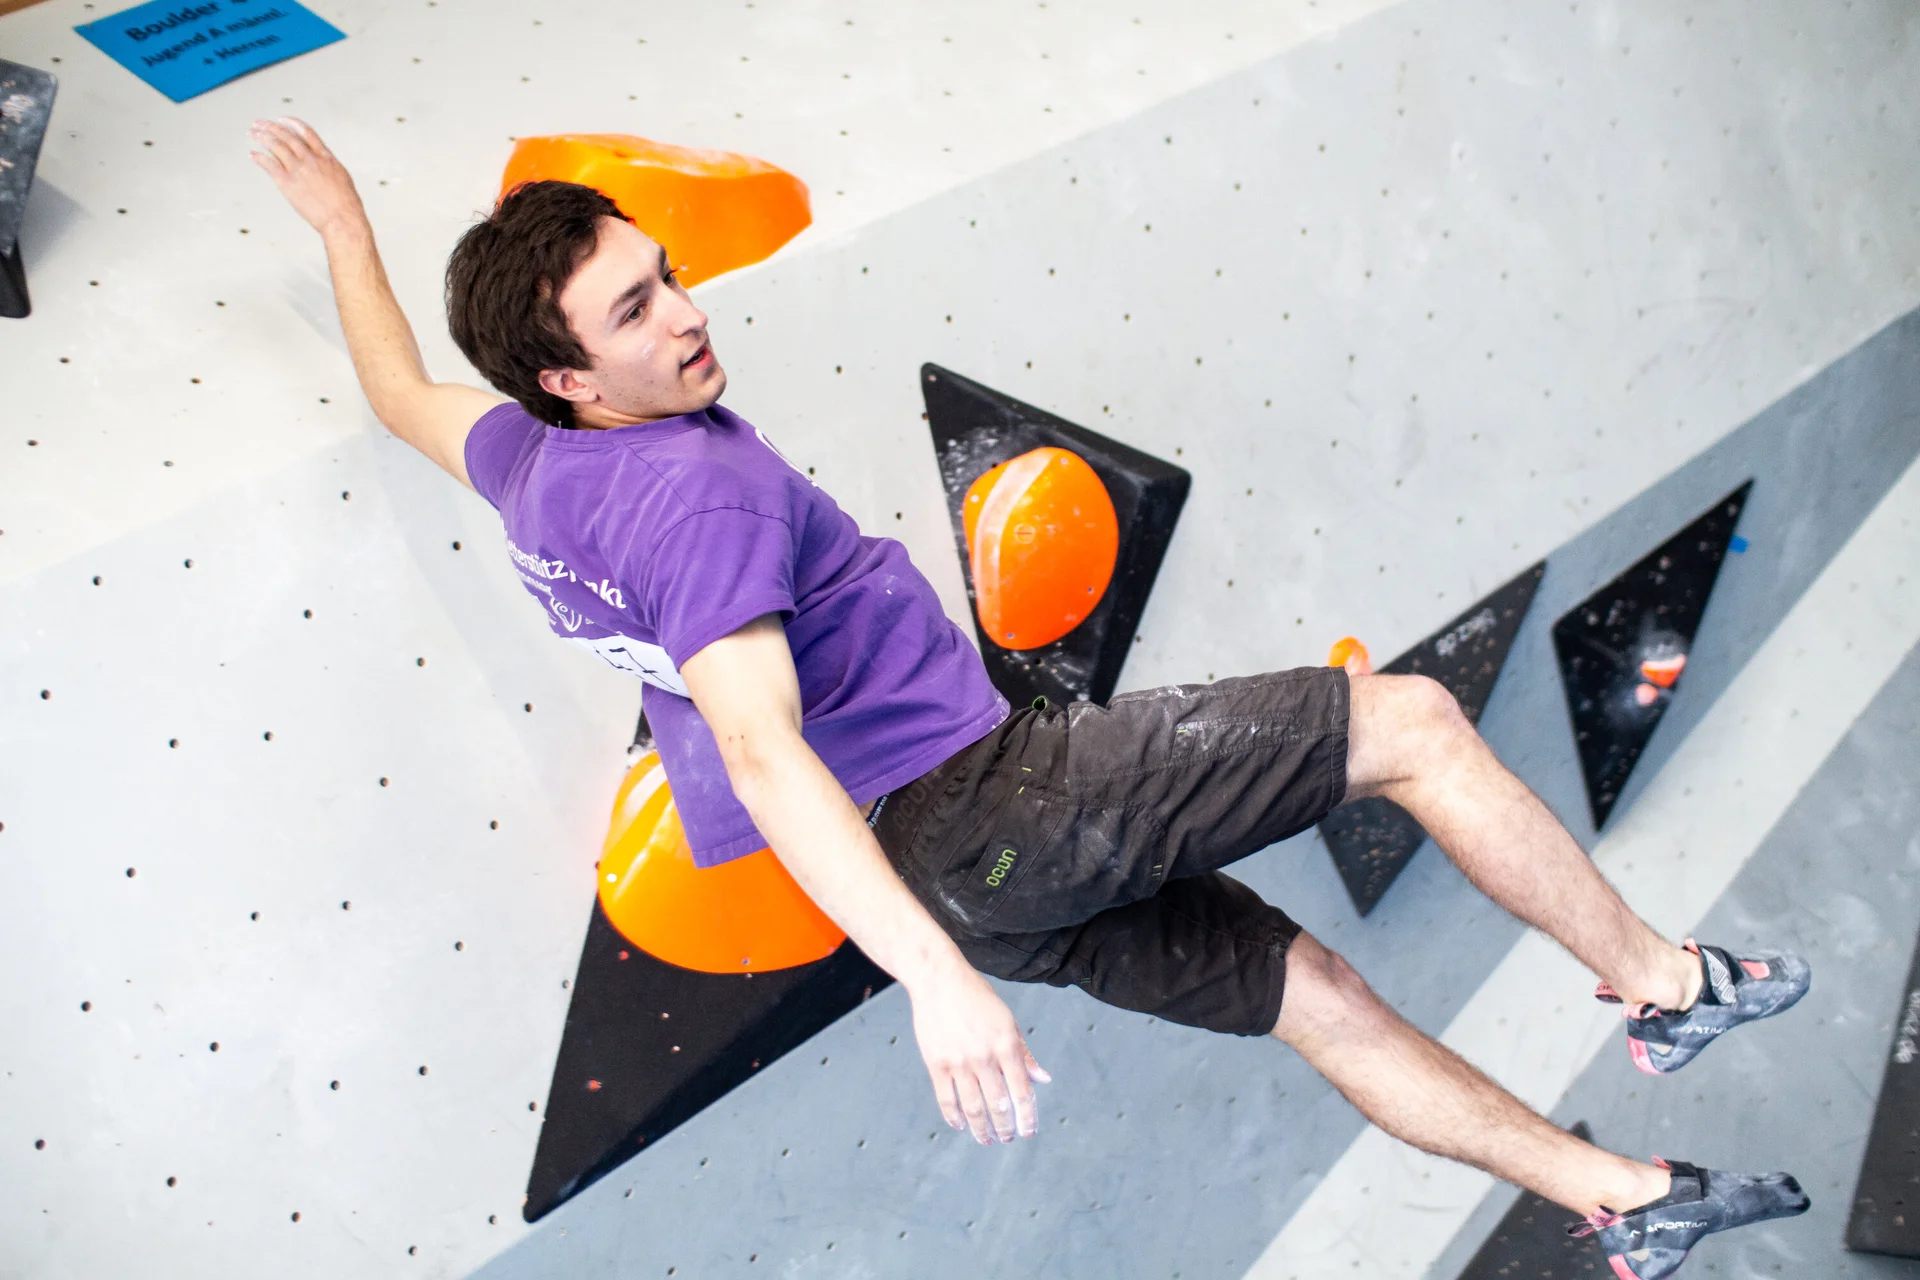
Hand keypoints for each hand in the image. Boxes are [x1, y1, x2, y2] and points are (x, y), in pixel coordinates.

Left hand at [248, 117, 367, 241]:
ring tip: (253, 133)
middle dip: (270, 127)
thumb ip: (328, 166)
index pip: (306, 132)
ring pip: (275, 145)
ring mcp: (298, 170)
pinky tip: (253, 154)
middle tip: (260, 124)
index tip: (281, 120)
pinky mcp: (287, 183)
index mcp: (325, 157)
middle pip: (286, 135)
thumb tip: (324, 163)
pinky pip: (269, 164)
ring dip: (261, 137)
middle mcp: (310, 159)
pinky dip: (259, 157)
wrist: (342, 219)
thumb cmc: (346, 204)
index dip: (291, 123)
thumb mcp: (342, 177)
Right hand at [909, 961, 1050, 1144]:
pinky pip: (947, 1099)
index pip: (1022, 1091)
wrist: (939, 979)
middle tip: (1008, 1138)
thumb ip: (1024, 1053)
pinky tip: (961, 1125)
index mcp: (1006, 1044)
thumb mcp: (1007, 1020)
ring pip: (973, 1108)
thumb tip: (1043, 1078)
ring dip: (982, 1129)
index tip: (1029, 1131)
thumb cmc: (977, 998)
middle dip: (1005, 1127)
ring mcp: (958, 1062)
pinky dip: (954, 1117)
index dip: (1028, 1117)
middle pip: (998, 1105)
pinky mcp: (936, 1064)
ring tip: (987, 1139)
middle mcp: (984, 1056)